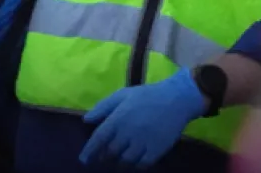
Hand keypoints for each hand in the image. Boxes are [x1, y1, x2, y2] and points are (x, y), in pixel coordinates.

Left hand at [79, 70, 207, 168]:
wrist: (176, 99)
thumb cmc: (146, 95)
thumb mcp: (121, 95)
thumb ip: (102, 107)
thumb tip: (86, 120)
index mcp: (118, 118)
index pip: (99, 139)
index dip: (89, 151)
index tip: (83, 160)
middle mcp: (128, 132)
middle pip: (111, 152)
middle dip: (104, 157)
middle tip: (103, 158)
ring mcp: (143, 142)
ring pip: (126, 160)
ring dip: (119, 163)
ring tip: (118, 160)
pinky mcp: (157, 149)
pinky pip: (143, 164)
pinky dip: (136, 166)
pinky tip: (135, 162)